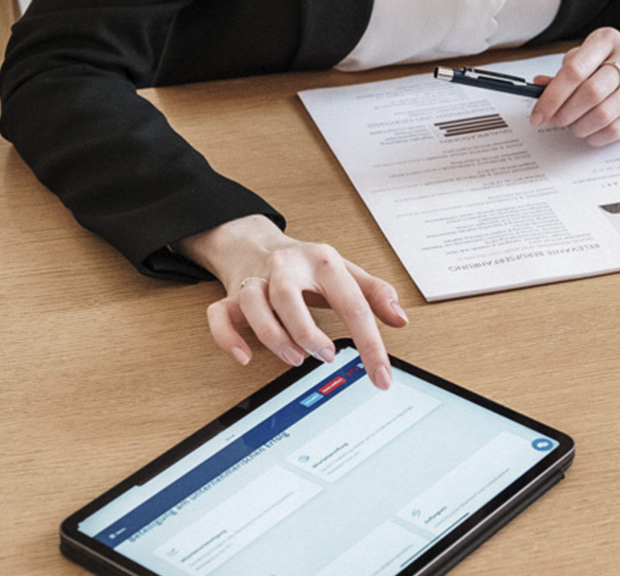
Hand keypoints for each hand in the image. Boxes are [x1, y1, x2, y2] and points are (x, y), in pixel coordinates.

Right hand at [175, 215, 407, 388]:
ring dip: (273, 336)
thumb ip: (374, 293)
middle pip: (288, 295)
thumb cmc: (307, 264)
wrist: (258, 243)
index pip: (351, 301)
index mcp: (323, 261)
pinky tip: (244, 356)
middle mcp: (287, 267)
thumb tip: (400, 319)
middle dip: (306, 331)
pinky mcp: (231, 295)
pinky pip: (219, 314)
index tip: (381, 376)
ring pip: (253, 304)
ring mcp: (257, 280)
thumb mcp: (345, 271)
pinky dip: (228, 338)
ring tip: (294, 357)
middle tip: (325, 356)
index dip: (371, 343)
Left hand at [528, 28, 619, 145]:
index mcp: (606, 40)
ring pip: (604, 113)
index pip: (574, 70)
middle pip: (590, 93)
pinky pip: (619, 128)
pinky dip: (598, 136)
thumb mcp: (589, 57)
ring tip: (573, 127)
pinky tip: (590, 134)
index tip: (538, 113)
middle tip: (554, 121)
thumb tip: (539, 87)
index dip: (552, 96)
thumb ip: (565, 72)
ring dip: (581, 126)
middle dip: (565, 113)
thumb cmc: (615, 62)